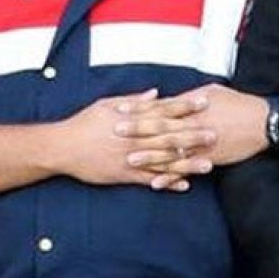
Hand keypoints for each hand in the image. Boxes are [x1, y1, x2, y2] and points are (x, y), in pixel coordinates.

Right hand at [51, 90, 215, 191]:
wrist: (62, 147)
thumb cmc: (85, 123)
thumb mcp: (107, 104)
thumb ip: (134, 100)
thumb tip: (156, 93)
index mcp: (132, 118)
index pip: (164, 109)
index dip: (185, 106)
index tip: (205, 102)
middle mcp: (134, 138)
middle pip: (169, 135)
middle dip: (193, 135)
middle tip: (216, 134)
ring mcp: (130, 157)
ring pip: (163, 160)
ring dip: (187, 162)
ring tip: (209, 164)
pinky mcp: (124, 174)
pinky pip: (150, 179)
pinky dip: (167, 182)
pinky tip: (185, 185)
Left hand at [116, 84, 271, 189]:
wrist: (263, 122)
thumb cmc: (238, 103)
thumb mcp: (212, 91)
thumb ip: (187, 97)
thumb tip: (169, 98)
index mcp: (192, 107)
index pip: (160, 107)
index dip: (139, 108)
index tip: (120, 109)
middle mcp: (194, 125)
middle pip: (161, 127)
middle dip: (137, 130)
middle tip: (115, 132)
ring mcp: (201, 144)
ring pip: (171, 151)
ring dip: (149, 157)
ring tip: (130, 160)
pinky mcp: (209, 158)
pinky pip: (186, 170)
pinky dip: (171, 177)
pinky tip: (156, 183)